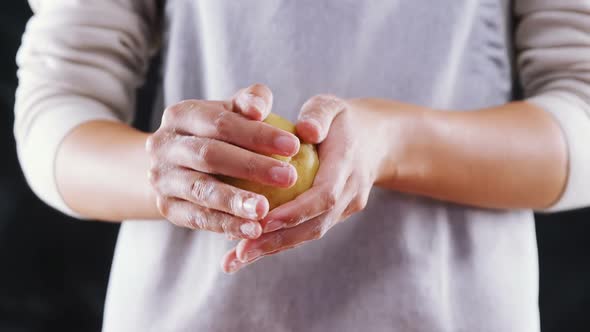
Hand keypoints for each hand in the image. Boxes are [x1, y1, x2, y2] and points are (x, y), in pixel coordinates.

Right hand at [146, 84, 300, 238]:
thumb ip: (251, 101)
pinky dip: (227, 225)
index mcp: (180, 115)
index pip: (221, 123)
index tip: (294, 146)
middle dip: (251, 167)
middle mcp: (163, 145)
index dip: (258, 134)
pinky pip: (198, 218)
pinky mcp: (165, 207)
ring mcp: (161, 178)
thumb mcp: (232, 111)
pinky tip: (254, 230)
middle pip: (209, 155)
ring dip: (235, 202)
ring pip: (201, 191)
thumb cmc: (221, 133)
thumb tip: (259, 109)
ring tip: (266, 210)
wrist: (179, 165)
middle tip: (289, 177)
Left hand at [222, 96, 397, 272]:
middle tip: (241, 252)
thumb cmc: (342, 119)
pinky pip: (307, 231)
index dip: (294, 212)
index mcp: (349, 164)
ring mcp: (346, 208)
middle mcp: (351, 193)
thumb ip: (319, 114)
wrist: (375, 141)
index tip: (263, 222)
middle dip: (278, 241)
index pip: (324, 195)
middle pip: (316, 225)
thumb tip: (305, 130)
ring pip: (310, 234)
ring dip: (274, 248)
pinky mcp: (335, 216)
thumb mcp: (331, 106)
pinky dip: (279, 242)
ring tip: (236, 259)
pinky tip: (248, 250)